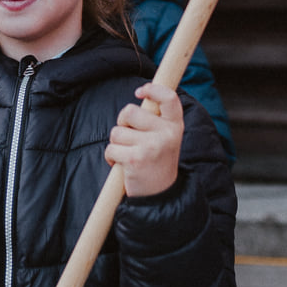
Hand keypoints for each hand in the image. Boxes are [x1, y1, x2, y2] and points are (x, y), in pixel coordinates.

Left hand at [106, 82, 182, 198]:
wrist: (159, 196)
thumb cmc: (156, 162)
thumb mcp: (165, 138)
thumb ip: (156, 120)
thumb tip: (141, 95)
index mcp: (175, 126)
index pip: (169, 98)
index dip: (153, 89)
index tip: (140, 92)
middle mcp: (166, 134)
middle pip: (129, 112)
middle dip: (122, 124)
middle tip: (130, 139)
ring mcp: (151, 146)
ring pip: (117, 132)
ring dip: (117, 144)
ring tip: (129, 156)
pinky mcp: (135, 159)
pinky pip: (111, 148)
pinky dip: (111, 156)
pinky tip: (122, 165)